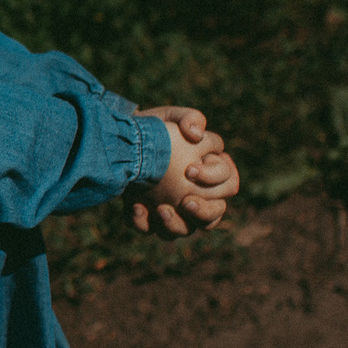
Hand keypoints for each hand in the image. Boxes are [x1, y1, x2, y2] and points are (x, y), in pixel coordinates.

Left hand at [127, 108, 240, 238]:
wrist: (119, 139)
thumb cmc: (152, 128)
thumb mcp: (169, 117)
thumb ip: (189, 117)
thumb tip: (197, 134)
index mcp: (209, 174)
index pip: (229, 184)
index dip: (215, 179)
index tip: (190, 169)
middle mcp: (195, 196)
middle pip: (215, 216)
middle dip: (204, 212)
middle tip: (187, 201)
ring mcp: (172, 209)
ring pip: (185, 230)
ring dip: (176, 225)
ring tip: (161, 209)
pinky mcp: (147, 215)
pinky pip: (151, 230)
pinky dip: (144, 223)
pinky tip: (135, 207)